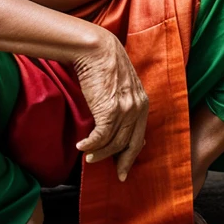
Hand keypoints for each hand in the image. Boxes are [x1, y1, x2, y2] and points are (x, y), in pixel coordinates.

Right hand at [72, 27, 148, 181]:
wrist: (95, 49)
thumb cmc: (104, 64)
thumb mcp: (121, 85)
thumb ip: (123, 103)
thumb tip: (115, 124)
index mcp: (142, 102)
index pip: (139, 134)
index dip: (132, 153)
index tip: (125, 165)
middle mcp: (137, 107)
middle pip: (130, 144)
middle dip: (122, 162)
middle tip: (117, 175)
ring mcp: (125, 110)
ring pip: (114, 143)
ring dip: (99, 153)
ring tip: (87, 156)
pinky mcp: (110, 110)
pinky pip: (100, 137)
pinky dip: (90, 145)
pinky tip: (81, 146)